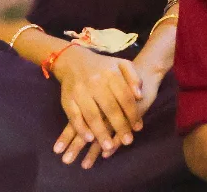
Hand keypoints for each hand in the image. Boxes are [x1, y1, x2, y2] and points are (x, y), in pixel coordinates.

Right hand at [51, 45, 143, 165]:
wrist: (74, 60)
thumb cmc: (103, 66)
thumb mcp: (122, 65)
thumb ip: (133, 77)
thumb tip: (139, 95)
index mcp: (112, 74)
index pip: (125, 97)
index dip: (133, 113)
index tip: (138, 128)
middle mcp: (96, 83)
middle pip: (110, 109)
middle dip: (119, 127)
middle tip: (128, 141)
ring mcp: (80, 92)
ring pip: (92, 115)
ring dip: (100, 133)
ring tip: (108, 147)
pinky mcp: (67, 100)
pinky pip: (74, 117)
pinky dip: (81, 128)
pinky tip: (89, 138)